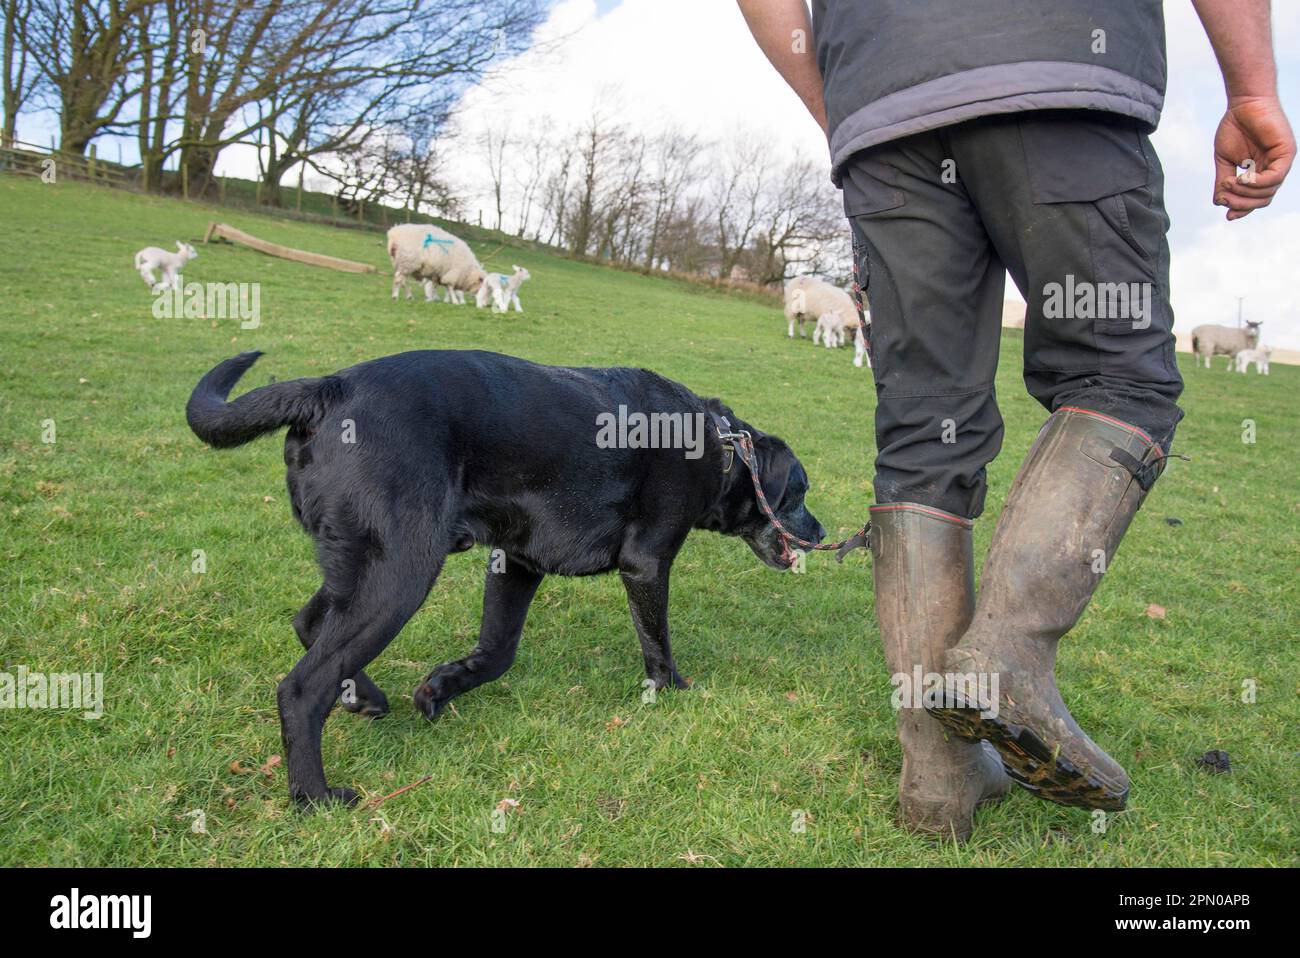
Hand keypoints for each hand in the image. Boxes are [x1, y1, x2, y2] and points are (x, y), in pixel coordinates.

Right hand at [1212, 95, 1294, 219]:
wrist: (1244, 102)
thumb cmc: (1235, 127)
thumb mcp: (1225, 160)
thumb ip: (1223, 180)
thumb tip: (1219, 202)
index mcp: (1261, 171)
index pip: (1257, 198)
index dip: (1243, 209)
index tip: (1227, 215)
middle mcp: (1274, 168)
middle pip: (1263, 199)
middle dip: (1242, 203)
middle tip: (1224, 198)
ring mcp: (1282, 161)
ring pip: (1269, 191)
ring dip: (1246, 192)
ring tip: (1229, 183)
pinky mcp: (1286, 152)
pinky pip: (1275, 177)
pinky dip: (1258, 183)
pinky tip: (1243, 178)